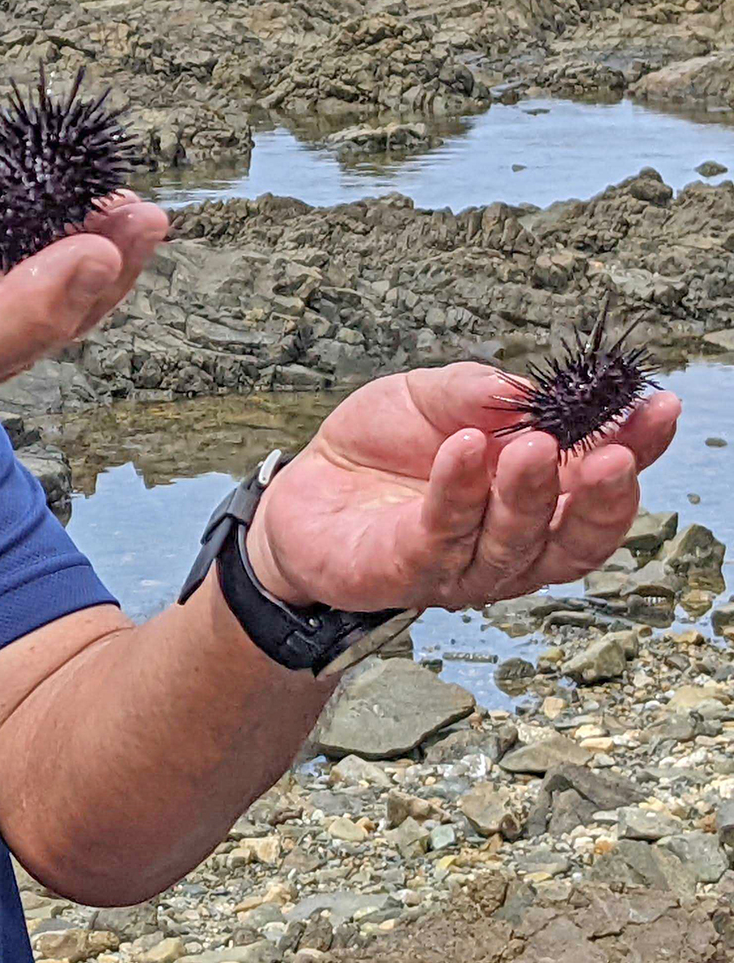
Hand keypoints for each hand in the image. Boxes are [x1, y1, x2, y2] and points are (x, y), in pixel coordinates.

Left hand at [244, 362, 681, 611]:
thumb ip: (480, 392)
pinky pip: (438, 536)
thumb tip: (528, 389)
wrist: (303, 488)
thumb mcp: (431, 397)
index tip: (658, 409)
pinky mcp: (404, 572)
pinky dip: (456, 493)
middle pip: (574, 534)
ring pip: (513, 543)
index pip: (600, 482)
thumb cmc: (381, 448)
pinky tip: (462, 451)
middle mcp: (512, 543)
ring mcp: (462, 566)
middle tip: (610, 454)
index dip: (637, 450)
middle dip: (599, 495)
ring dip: (527, 494)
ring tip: (532, 444)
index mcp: (535, 497)